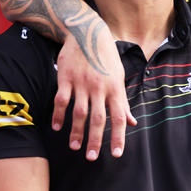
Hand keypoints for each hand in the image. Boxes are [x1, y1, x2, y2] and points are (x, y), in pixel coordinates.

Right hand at [52, 32, 134, 159]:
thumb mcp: (119, 78)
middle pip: (98, 118)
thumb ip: (123, 102)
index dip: (118, 136)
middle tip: (91, 157)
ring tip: (74, 147)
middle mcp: (100, 88)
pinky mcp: (66, 79)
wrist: (87, 33)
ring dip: (76, 131)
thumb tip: (133, 122)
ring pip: (79, 112)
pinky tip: (57, 127)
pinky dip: (58, 115)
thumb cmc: (106, 58)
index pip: (120, 117)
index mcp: (116, 89)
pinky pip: (61, 100)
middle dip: (95, 139)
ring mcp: (82, 83)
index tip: (116, 153)